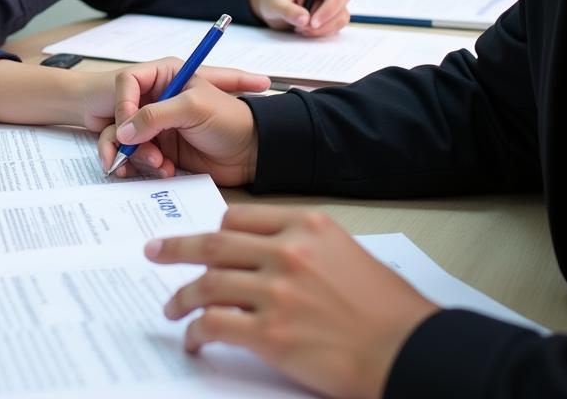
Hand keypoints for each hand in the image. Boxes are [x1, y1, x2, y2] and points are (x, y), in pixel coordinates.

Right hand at [92, 58, 266, 183]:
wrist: (250, 156)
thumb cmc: (229, 122)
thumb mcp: (191, 108)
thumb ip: (154, 115)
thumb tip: (124, 133)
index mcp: (166, 77)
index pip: (129, 80)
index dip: (124, 102)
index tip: (126, 125)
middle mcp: (159, 99)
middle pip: (125, 114)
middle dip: (129, 137)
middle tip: (134, 151)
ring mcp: (158, 125)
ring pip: (126, 138)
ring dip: (135, 155)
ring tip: (158, 164)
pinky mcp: (160, 148)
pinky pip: (136, 157)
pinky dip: (138, 166)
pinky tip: (155, 171)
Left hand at [147, 205, 437, 398]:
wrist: (412, 350)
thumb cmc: (388, 308)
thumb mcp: (346, 252)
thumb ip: (304, 245)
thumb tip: (265, 254)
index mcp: (306, 224)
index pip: (240, 216)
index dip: (215, 230)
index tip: (200, 238)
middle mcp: (287, 251)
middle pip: (215, 243)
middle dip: (177, 248)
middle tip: (154, 251)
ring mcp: (276, 291)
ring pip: (208, 283)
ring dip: (182, 296)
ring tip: (171, 307)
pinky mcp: (270, 333)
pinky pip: (215, 324)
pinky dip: (197, 330)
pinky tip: (194, 338)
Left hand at [249, 0, 349, 36]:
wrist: (273, 8)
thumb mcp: (275, 4)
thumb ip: (288, 10)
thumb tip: (304, 20)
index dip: (327, 9)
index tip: (312, 23)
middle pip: (341, 7)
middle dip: (324, 22)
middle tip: (302, 27)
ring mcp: (333, 6)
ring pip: (340, 21)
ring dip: (321, 30)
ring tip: (300, 28)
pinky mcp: (332, 19)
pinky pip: (335, 29)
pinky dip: (320, 33)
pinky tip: (304, 30)